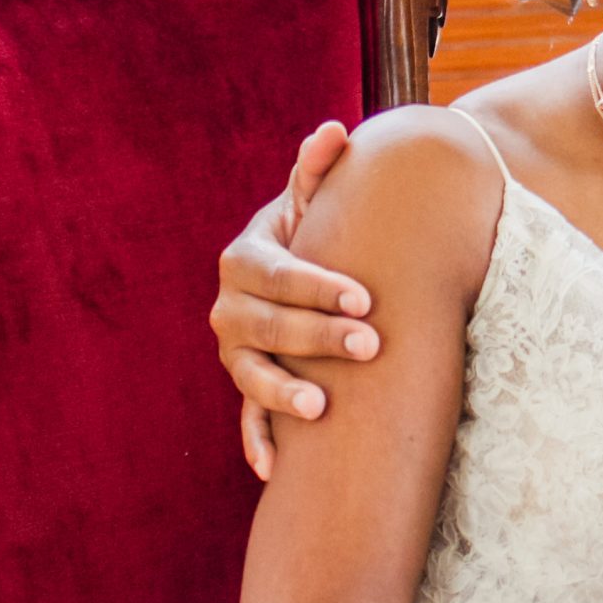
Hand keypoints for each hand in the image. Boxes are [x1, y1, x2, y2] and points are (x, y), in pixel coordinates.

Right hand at [210, 121, 380, 479]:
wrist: (293, 275)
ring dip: (282, 396)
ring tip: (322, 410)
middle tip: (371, 346)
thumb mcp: (312, 204)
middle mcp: (231, 308)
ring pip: (251, 376)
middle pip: (269, 328)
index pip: (280, 275)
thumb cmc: (314, 234)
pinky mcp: (247, 386)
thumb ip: (318, 173)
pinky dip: (257, 443)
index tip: (364, 299)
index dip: (319, 287)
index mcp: (246, 260)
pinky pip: (247, 419)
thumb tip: (334, 132)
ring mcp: (235, 352)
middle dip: (318, 339)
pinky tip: (274, 470)